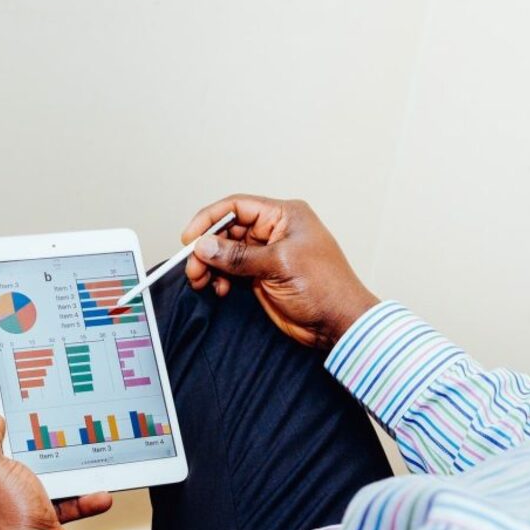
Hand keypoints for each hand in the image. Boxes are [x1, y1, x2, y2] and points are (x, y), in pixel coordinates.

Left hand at [0, 378, 112, 529]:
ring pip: (38, 465)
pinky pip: (63, 494)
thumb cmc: (8, 515)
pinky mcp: (39, 512)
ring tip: (72, 439)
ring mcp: (14, 497)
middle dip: (22, 419)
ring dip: (61, 457)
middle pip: (3, 440)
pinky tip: (96, 491)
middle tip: (33, 395)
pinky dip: (81, 493)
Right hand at [182, 194, 379, 347]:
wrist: (339, 323)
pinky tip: (219, 289)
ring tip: (201, 280)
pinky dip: (220, 278)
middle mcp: (274, 231)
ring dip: (210, 265)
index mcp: (284, 216)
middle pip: (227, 230)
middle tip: (193, 267)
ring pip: (226, 252)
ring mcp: (266, 254)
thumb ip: (238, 256)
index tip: (190, 238)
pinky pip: (231, 271)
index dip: (210, 219)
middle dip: (207, 248)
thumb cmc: (326, 288)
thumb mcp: (279, 265)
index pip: (237, 207)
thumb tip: (205, 246)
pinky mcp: (261, 276)